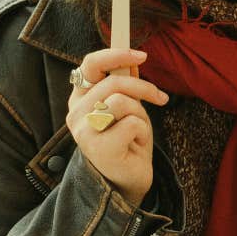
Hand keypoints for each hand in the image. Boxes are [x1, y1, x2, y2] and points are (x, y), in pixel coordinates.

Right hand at [67, 49, 168, 206]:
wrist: (127, 180)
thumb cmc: (127, 142)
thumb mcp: (129, 107)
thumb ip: (126, 84)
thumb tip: (132, 59)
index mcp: (80, 98)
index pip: (90, 64)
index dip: (116, 54)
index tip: (142, 55)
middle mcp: (76, 113)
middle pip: (113, 82)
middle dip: (144, 87)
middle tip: (160, 97)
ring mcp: (83, 131)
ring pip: (122, 101)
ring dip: (141, 113)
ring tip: (138, 130)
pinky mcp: (98, 148)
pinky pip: (131, 123)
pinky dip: (142, 132)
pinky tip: (135, 144)